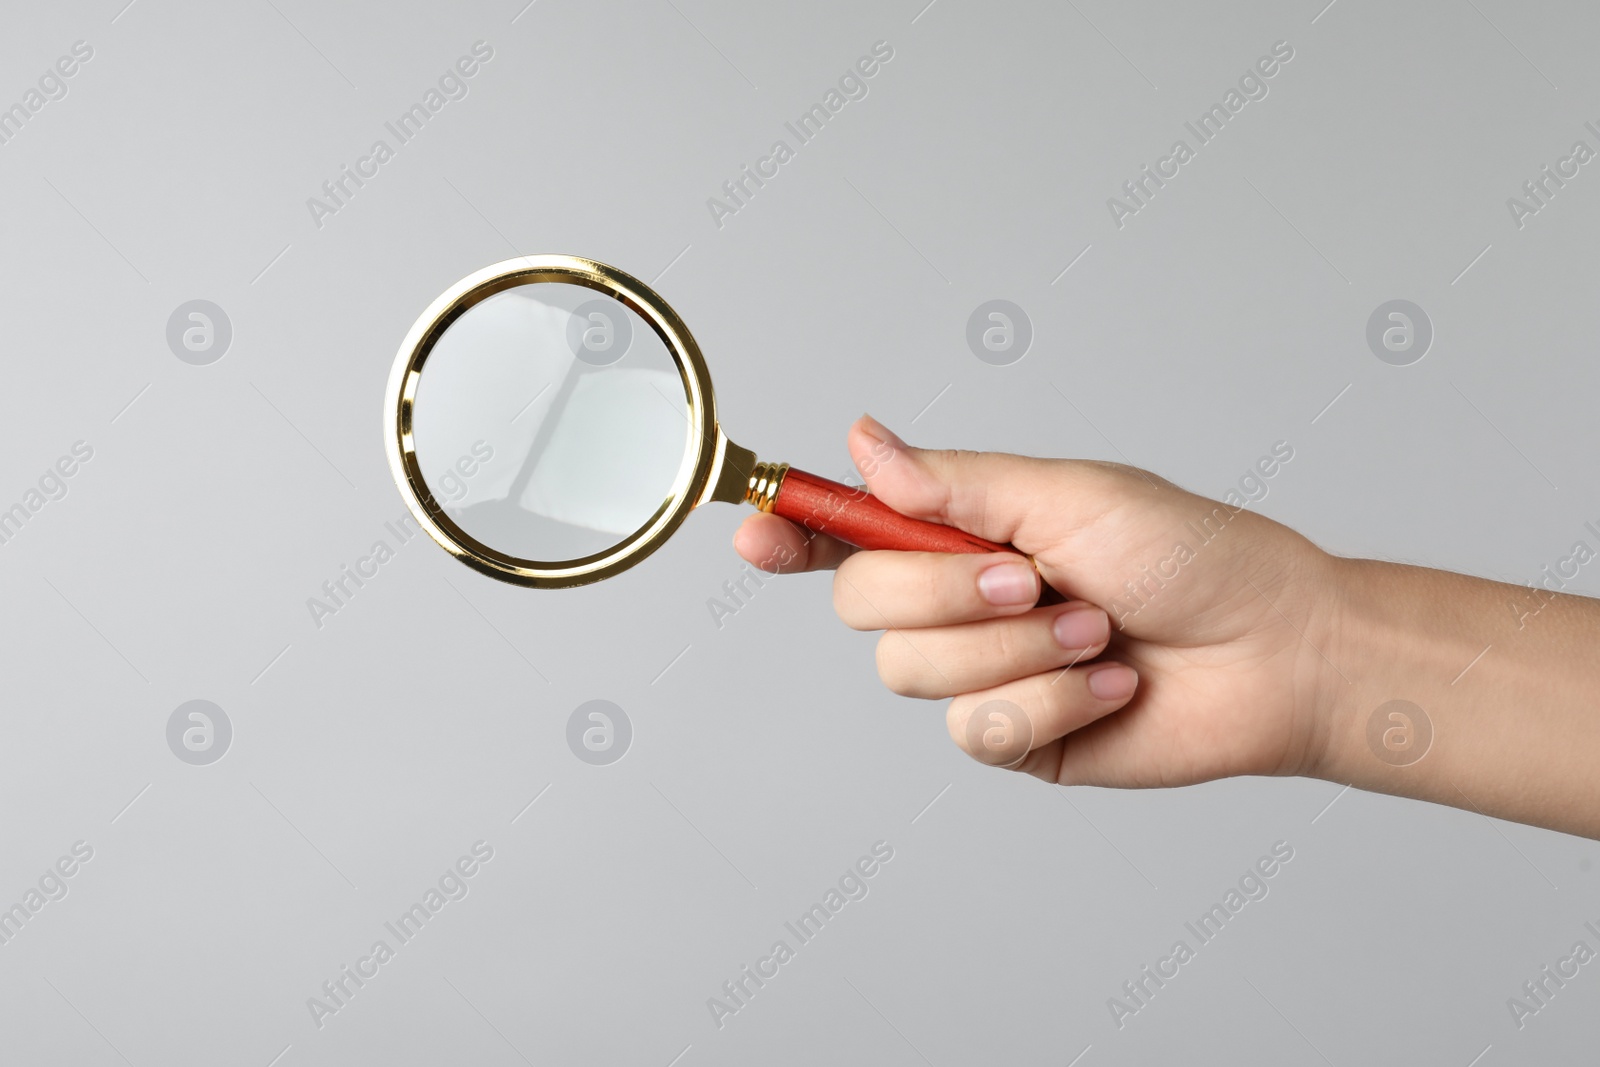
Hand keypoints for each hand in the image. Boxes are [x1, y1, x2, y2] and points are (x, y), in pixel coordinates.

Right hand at [733, 416, 1339, 786]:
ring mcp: (982, 673)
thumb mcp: (1069, 494)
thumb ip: (955, 483)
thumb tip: (863, 441)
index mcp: (963, 531)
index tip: (755, 532)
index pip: (846, 533)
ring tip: (1096, 629)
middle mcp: (959, 603)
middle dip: (948, 592)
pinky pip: (976, 729)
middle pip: (862, 606)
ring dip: (1018, 649)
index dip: (790, 532)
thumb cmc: (1190, 555)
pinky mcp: (1013, 737)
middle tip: (1036, 579)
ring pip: (915, 673)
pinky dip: (1051, 703)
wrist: (1271, 651)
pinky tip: (1108, 684)